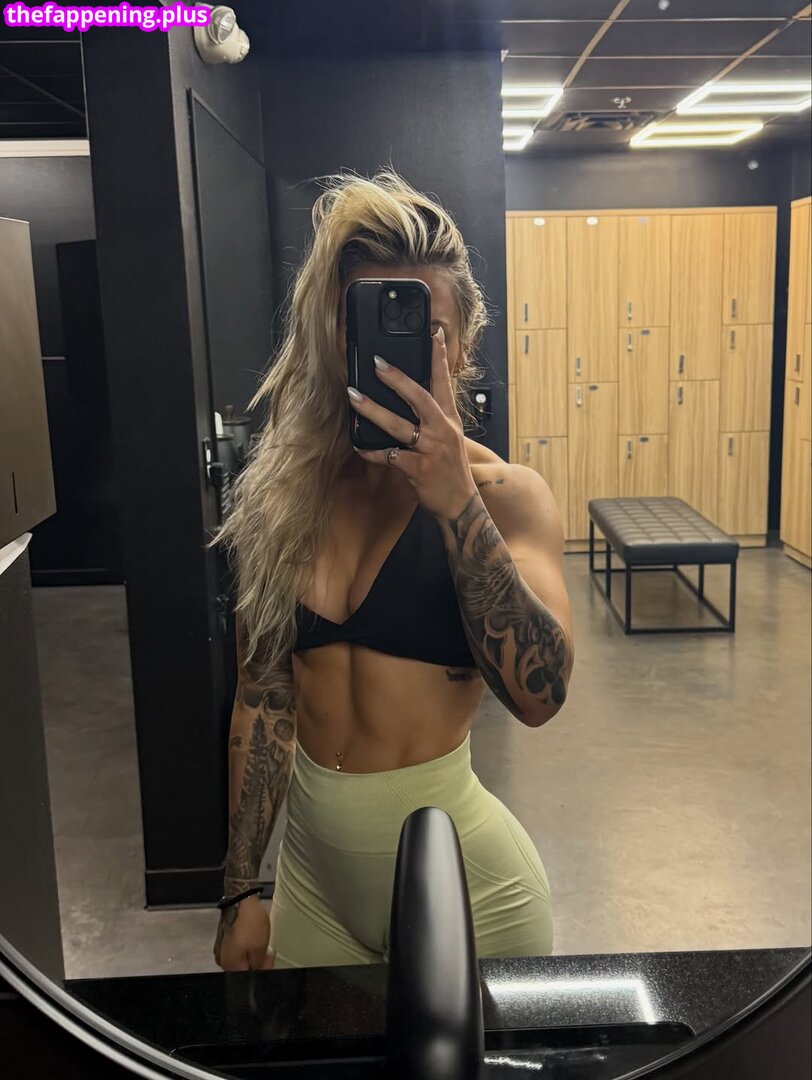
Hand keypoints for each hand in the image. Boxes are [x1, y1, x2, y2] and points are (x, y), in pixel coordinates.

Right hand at [213, 896, 274, 970]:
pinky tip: (253, 938)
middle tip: (268, 952)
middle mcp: (222, 960)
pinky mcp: (222, 938)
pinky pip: (235, 949)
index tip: (269, 960)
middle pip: (242, 969)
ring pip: (239, 959)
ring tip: (262, 943)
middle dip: (257, 963)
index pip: (248, 978)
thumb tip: (258, 973)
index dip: (262, 970)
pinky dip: (245, 946)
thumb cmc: (249, 923)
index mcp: (231, 966)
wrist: (239, 900)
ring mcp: (221, 949)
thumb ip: (259, 966)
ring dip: (251, 955)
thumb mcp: (260, 949)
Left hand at [347, 326, 477, 518]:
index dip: (440, 358)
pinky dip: (371, 451)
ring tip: (353, 397)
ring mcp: (430, 450)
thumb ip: (434, 419)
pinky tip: (357, 445)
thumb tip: (412, 398)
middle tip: (377, 363)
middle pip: (419, 397)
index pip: (444, 383)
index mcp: (449, 420)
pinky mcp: (418, 468)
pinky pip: (388, 456)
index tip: (434, 335)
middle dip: (397, 379)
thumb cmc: (451, 470)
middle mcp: (442, 431)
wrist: (460, 504)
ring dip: (373, 410)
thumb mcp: (449, 438)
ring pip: (398, 425)